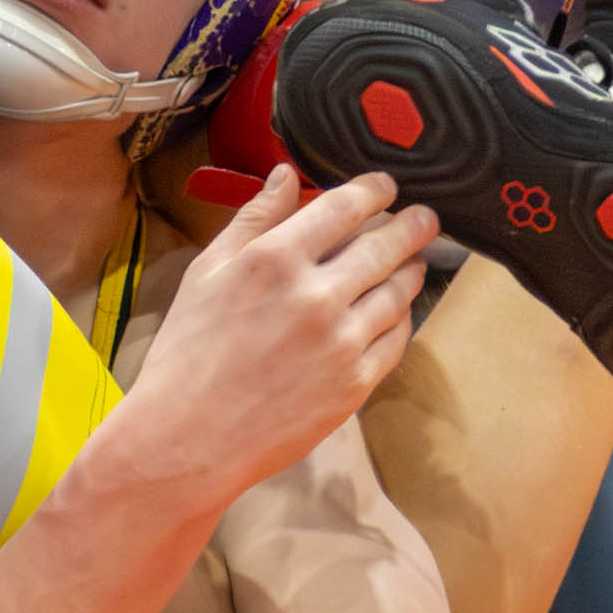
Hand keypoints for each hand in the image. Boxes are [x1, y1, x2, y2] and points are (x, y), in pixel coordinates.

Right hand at [117, 168, 434, 503]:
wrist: (188, 438)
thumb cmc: (188, 354)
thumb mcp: (207, 273)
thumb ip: (253, 220)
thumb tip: (286, 174)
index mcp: (274, 258)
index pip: (345, 206)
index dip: (375, 190)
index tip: (387, 187)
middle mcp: (315, 294)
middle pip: (386, 245)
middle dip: (412, 225)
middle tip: (425, 217)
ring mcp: (341, 341)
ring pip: (399, 291)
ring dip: (413, 270)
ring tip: (415, 263)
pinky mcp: (354, 383)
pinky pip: (396, 340)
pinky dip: (402, 319)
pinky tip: (398, 313)